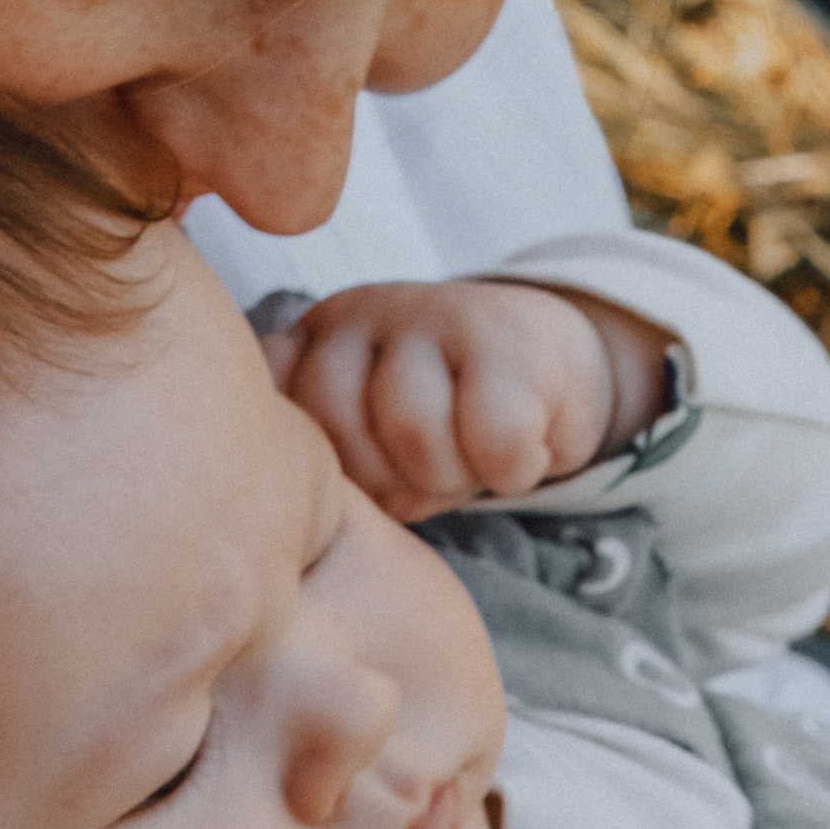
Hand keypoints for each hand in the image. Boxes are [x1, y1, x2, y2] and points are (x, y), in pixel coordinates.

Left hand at [264, 278, 671, 520]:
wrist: (546, 359)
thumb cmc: (442, 419)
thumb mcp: (367, 436)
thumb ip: (320, 454)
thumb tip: (290, 514)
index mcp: (311, 342)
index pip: (283, 420)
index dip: (333, 475)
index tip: (372, 482)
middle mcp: (357, 315)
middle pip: (339, 430)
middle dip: (387, 481)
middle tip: (426, 478)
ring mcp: (427, 314)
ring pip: (412, 434)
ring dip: (451, 477)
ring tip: (470, 461)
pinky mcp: (503, 338)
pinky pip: (493, 439)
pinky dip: (512, 470)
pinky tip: (516, 452)